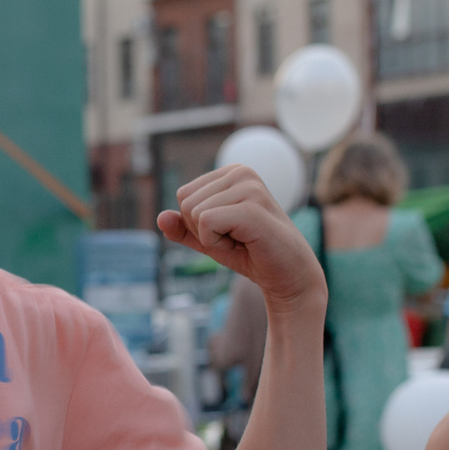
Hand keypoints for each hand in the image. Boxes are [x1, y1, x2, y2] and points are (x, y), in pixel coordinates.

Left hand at [159, 166, 322, 314]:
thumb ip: (184, 228)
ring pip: (194, 213)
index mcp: (232, 172)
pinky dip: (217, 243)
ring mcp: (250, 187)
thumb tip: (160, 218)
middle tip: (237, 238)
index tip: (229, 231)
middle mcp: (242, 172)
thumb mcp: (210, 240)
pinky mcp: (252, 206)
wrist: (288, 277)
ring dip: (213, 238)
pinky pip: (205, 222)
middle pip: (185, 203)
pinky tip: (246, 244)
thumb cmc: (252, 254)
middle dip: (203, 231)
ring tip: (243, 240)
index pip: (184, 195)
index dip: (198, 224)